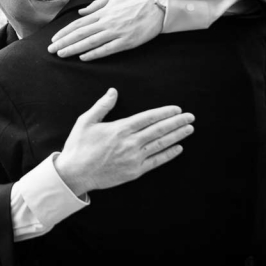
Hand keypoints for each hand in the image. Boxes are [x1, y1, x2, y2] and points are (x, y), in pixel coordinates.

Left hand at [48, 0, 163, 60]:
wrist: (158, 6)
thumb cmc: (135, 0)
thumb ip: (96, 5)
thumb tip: (81, 13)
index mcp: (102, 12)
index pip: (78, 24)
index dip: (64, 32)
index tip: (54, 39)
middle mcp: (106, 22)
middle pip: (79, 34)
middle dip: (63, 42)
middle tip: (50, 50)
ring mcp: (115, 33)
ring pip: (90, 42)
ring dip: (73, 49)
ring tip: (61, 55)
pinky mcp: (126, 42)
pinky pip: (107, 49)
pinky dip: (94, 54)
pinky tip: (83, 58)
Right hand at [55, 88, 193, 195]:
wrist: (74, 173)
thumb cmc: (78, 146)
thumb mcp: (85, 121)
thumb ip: (102, 106)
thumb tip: (113, 91)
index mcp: (120, 128)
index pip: (148, 117)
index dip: (165, 112)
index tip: (177, 109)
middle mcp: (130, 143)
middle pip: (159, 130)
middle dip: (177, 122)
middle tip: (190, 117)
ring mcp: (134, 158)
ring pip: (161, 144)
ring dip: (177, 136)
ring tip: (189, 129)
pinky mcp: (134, 171)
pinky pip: (156, 161)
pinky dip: (169, 154)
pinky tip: (178, 148)